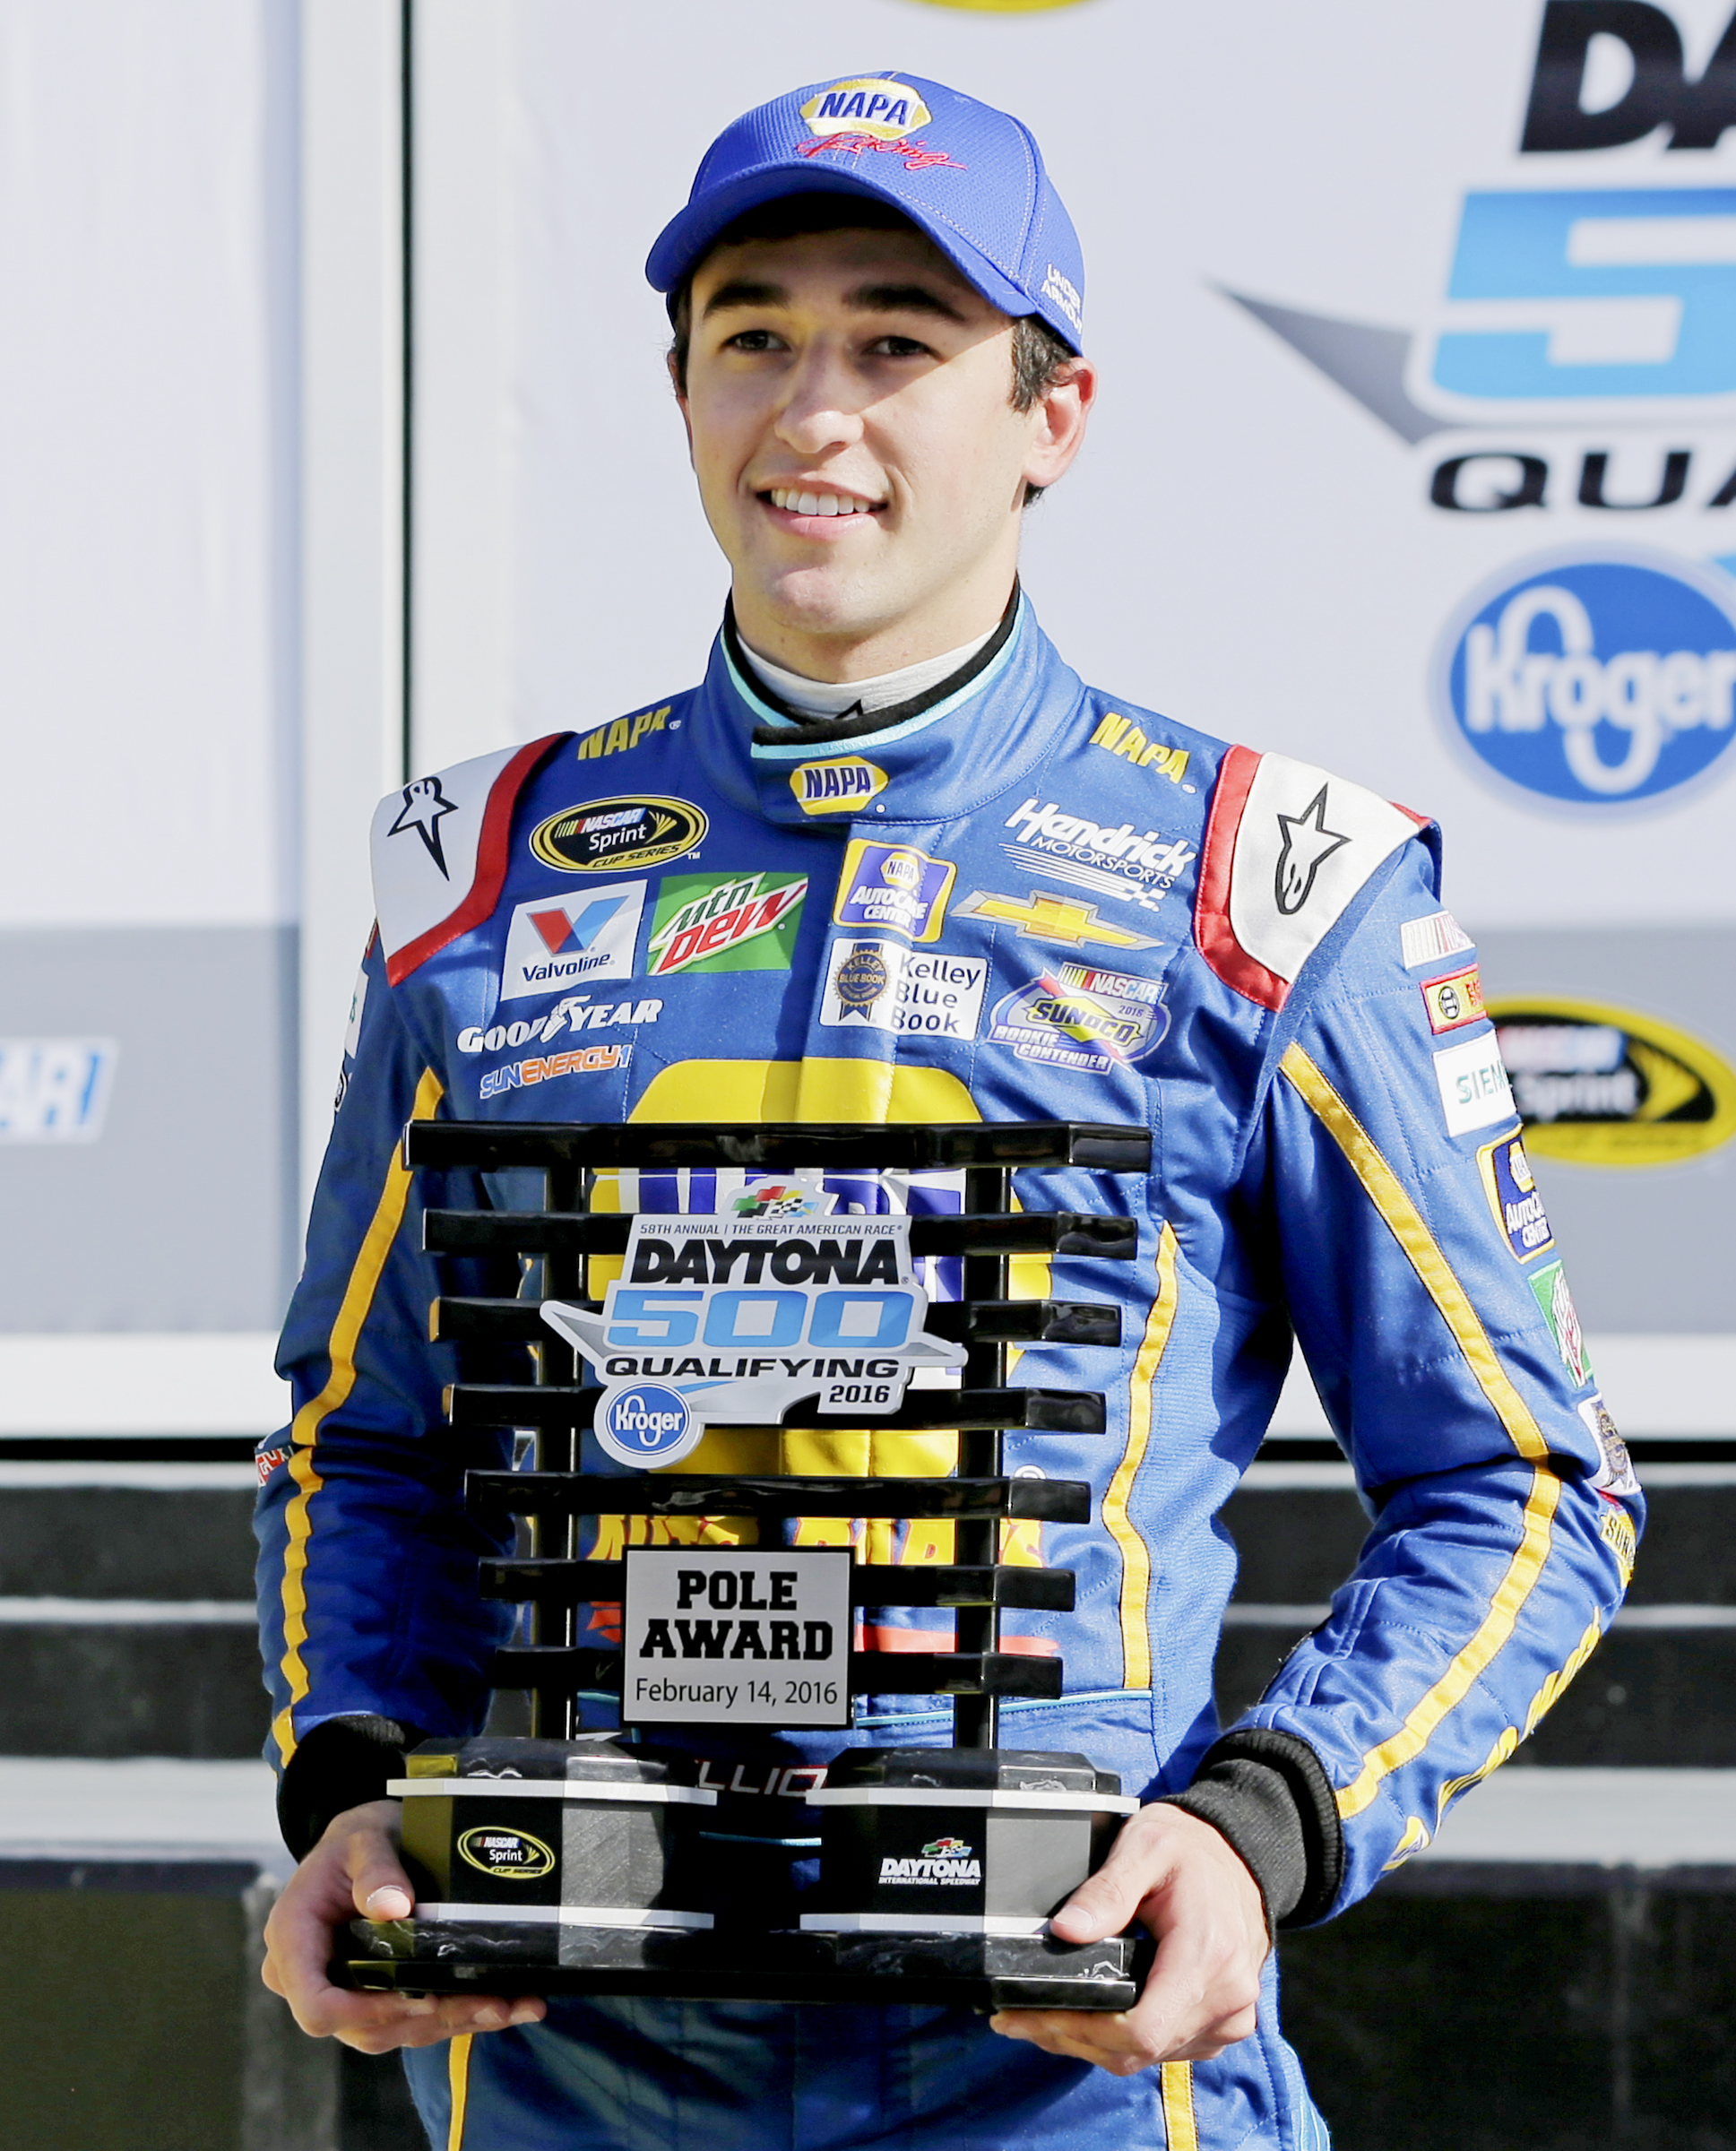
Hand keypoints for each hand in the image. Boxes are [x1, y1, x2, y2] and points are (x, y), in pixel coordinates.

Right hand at [260, 1798, 546, 2053]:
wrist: (365, 1844)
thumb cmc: (358, 1839)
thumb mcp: (364, 1837)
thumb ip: (375, 1868)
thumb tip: (394, 1907)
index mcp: (296, 1941)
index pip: (318, 2006)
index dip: (366, 2013)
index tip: (421, 1996)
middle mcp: (315, 1977)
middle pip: (366, 2028)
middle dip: (433, 2019)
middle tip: (493, 2004)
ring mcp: (346, 1994)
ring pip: (397, 2030)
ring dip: (455, 2022)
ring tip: (510, 2006)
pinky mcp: (375, 1998)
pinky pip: (412, 2020)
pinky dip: (457, 2015)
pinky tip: (504, 2005)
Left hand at [990, 1803, 1267, 2075]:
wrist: (1240, 1855)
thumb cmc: (1192, 1848)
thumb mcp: (1145, 1846)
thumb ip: (1107, 1890)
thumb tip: (1065, 1930)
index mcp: (1207, 1958)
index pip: (1141, 2030)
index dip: (1081, 2029)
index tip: (1034, 2013)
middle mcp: (1225, 2000)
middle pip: (1136, 2051)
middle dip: (1071, 2038)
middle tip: (1017, 2018)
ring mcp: (1228, 2019)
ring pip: (1146, 2058)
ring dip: (1090, 2045)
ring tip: (1041, 2018)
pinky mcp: (1222, 2025)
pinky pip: (1165, 2050)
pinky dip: (1121, 2042)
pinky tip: (1088, 2017)